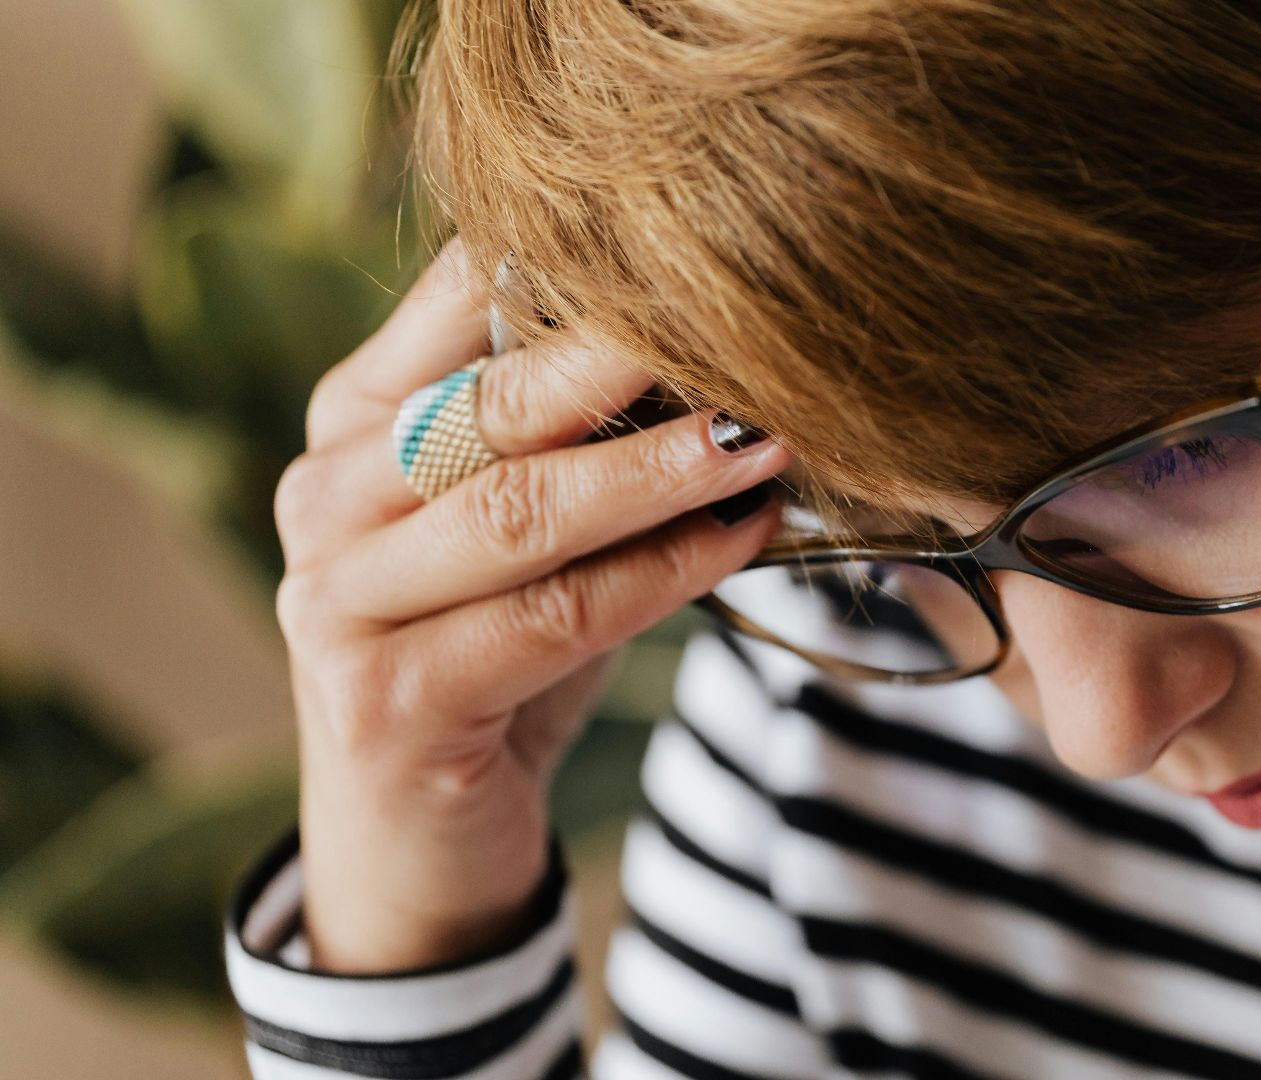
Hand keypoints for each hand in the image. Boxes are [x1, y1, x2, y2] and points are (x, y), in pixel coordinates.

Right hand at [274, 238, 789, 971]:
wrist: (417, 838)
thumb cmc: (493, 653)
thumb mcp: (528, 529)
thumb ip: (579, 440)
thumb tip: (729, 351)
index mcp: (354, 421)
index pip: (455, 301)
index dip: (574, 265)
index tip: (699, 242)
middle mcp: (325, 495)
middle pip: (490, 404)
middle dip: (626, 360)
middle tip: (748, 327)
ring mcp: (338, 600)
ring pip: (520, 511)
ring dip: (659, 472)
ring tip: (764, 438)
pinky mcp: (384, 699)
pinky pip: (549, 617)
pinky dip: (659, 575)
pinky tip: (740, 541)